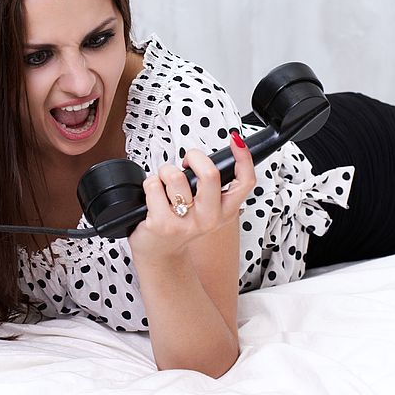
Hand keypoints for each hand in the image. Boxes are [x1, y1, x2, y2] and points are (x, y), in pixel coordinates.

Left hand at [128, 132, 255, 261]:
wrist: (159, 253)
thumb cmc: (180, 225)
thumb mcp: (206, 209)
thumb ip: (211, 188)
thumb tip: (209, 159)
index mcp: (224, 211)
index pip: (245, 182)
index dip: (244, 158)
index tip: (237, 141)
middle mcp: (208, 218)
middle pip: (210, 174)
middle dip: (195, 156)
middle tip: (186, 161)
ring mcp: (185, 223)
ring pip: (175, 176)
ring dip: (165, 172)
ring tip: (165, 185)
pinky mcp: (161, 224)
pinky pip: (153, 186)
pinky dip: (149, 185)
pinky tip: (152, 198)